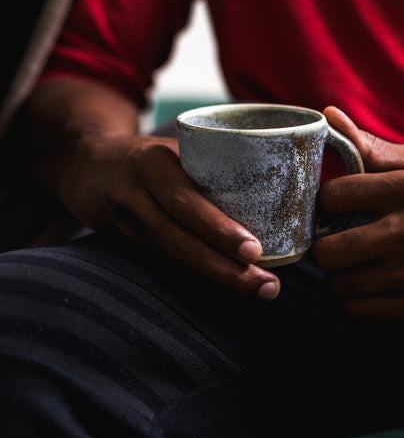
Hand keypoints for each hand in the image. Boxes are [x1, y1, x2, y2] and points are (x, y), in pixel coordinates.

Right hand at [59, 134, 280, 299]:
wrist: (86, 162)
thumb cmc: (150, 154)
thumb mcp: (175, 147)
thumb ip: (214, 162)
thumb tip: (283, 181)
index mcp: (153, 165)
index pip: (185, 202)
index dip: (218, 229)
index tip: (255, 250)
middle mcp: (137, 195)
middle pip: (180, 240)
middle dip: (225, 268)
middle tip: (268, 285)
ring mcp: (128, 222)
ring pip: (173, 256)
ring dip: (219, 277)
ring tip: (261, 289)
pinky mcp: (126, 242)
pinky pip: (166, 260)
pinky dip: (199, 272)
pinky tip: (231, 282)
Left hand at [312, 107, 403, 318]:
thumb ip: (368, 145)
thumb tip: (328, 116)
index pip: (331, 197)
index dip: (326, 202)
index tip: (335, 206)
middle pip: (327, 250)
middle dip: (326, 246)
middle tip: (338, 240)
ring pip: (338, 284)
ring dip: (341, 275)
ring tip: (356, 263)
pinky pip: (356, 309)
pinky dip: (356, 299)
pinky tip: (371, 283)